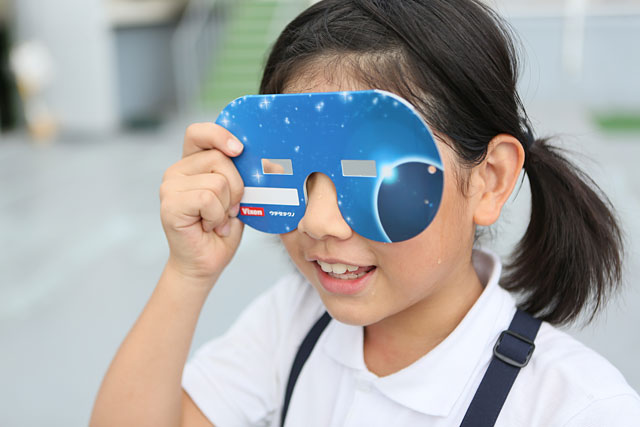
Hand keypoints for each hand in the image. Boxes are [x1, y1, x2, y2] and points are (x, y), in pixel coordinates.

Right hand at [159, 123, 244, 285]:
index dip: (219, 134)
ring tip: (216, 220)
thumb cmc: (222, 229)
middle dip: (236, 187)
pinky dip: (217, 217)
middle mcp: (177, 170)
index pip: (198, 132)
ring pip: (218, 181)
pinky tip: (209, 227)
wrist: (206, 262)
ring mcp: (170, 186)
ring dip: (226, 207)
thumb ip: (237, 173)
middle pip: (220, 159)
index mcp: (192, 163)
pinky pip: (208, 199)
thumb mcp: (236, 195)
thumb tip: (257, 157)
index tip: (239, 149)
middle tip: (228, 209)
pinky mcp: (170, 204)